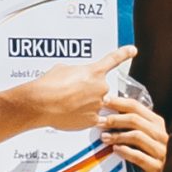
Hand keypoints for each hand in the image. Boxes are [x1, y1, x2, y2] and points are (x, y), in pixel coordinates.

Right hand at [16, 44, 138, 132]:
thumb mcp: (61, 69)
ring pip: (97, 104)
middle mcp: (100, 88)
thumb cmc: (48, 85)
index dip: (124, 54)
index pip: (113, 59)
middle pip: (101, 88)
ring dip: (84, 104)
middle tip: (71, 93)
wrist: (39, 104)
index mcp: (94, 72)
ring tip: (67, 105)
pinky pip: (94, 119)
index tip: (132, 50)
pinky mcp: (92, 120)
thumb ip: (75, 71)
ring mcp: (97, 105)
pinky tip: (73, 115)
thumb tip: (75, 76)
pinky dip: (84, 117)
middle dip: (88, 91)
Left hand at [99, 92, 169, 171]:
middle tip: (99, 122)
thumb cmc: (139, 152)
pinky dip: (126, 152)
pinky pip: (140, 157)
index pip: (137, 107)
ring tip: (103, 137)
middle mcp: (160, 134)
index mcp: (156, 123)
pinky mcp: (156, 167)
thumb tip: (103, 107)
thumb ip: (125, 122)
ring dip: (118, 135)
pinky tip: (115, 150)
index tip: (103, 101)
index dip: (119, 102)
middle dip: (115, 119)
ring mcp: (160, 151)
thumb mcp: (135, 135)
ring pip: (138, 136)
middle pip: (136, 120)